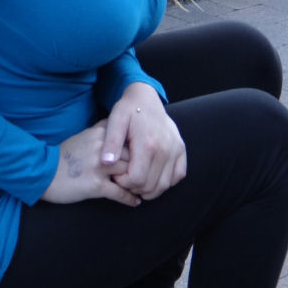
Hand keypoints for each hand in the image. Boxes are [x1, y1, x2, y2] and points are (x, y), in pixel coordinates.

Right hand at [41, 120, 141, 206]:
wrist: (43, 172)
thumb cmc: (64, 156)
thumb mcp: (83, 137)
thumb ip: (102, 135)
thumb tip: (120, 134)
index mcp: (99, 133)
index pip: (129, 135)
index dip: (139, 145)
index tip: (147, 153)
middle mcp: (102, 148)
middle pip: (134, 154)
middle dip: (142, 164)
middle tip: (150, 174)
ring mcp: (100, 166)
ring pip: (130, 172)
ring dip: (139, 182)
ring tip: (145, 188)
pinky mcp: (96, 185)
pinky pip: (120, 193)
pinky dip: (130, 199)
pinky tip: (135, 202)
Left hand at [101, 82, 185, 200]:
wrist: (146, 98)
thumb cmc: (128, 110)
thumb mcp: (115, 121)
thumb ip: (111, 142)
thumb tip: (106, 162)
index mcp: (148, 143)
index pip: (137, 179)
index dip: (124, 182)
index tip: (116, 174)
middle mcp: (165, 148)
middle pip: (150, 186)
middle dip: (134, 188)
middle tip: (124, 178)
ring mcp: (176, 149)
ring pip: (164, 185)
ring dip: (149, 189)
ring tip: (136, 180)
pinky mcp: (181, 149)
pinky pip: (178, 175)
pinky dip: (166, 181)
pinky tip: (153, 176)